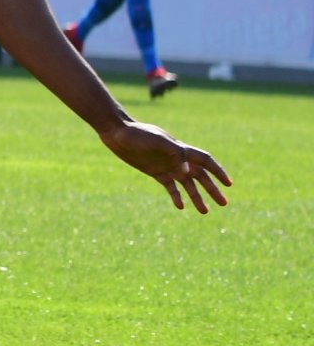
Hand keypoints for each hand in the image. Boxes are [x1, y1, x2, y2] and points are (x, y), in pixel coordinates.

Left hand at [97, 121, 230, 212]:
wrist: (117, 133)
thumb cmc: (137, 134)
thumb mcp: (157, 141)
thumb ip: (174, 154)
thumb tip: (187, 172)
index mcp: (181, 150)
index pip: (206, 161)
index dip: (218, 172)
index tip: (229, 184)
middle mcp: (177, 159)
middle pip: (200, 176)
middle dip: (212, 189)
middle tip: (224, 204)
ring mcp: (167, 166)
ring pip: (187, 185)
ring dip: (197, 197)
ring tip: (205, 212)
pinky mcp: (155, 172)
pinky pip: (170, 187)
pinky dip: (176, 196)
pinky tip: (181, 207)